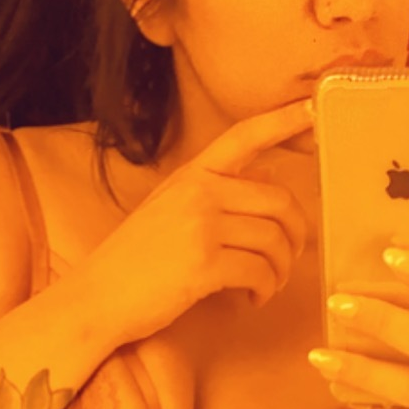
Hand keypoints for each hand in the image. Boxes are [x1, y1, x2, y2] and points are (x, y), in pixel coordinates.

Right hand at [80, 100, 315, 343]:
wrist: (94, 299)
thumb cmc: (131, 263)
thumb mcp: (168, 212)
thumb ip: (213, 195)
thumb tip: (265, 181)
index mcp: (191, 176)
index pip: (244, 136)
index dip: (283, 120)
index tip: (314, 109)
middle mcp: (198, 192)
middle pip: (278, 200)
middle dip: (297, 234)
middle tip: (292, 258)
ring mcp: (201, 227)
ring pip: (274, 239)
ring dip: (281, 269)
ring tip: (268, 286)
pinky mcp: (203, 264)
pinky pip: (259, 271)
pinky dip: (264, 290)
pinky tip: (252, 300)